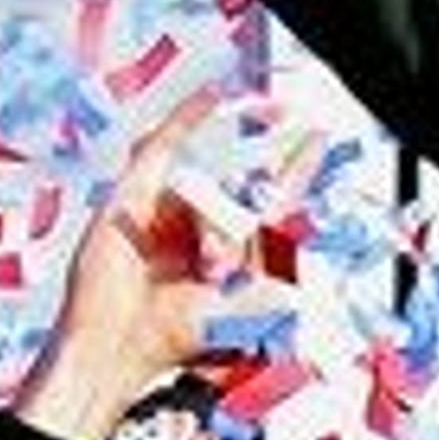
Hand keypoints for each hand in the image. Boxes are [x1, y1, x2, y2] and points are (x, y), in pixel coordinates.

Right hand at [14, 96, 266, 439]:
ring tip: (202, 272)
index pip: (272, 197)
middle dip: (233, 233)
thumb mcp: (255, 300)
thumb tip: (296, 226)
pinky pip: (166, 146)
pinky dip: (188, 118)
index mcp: (234, 249)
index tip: (313, 137)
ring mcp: (168, 207)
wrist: (125, 342)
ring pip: (206, 187)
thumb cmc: (184, 333)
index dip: (295, 168)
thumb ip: (281, 260)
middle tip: (218, 266)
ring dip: (209, 235)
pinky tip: (211, 97)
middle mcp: (202, 224)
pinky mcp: (135, 194)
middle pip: (237, 196)